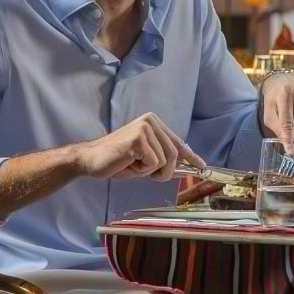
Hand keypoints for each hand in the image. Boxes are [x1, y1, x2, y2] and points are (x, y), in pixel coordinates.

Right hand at [78, 113, 201, 180]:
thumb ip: (164, 157)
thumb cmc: (118, 160)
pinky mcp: (138, 139)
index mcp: (154, 122)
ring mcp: (145, 128)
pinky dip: (142, 171)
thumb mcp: (146, 158)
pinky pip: (153, 164)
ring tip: (133, 164)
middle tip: (144, 173)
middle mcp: (151, 121)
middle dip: (164, 171)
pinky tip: (128, 163)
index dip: (190, 156)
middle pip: (174, 154)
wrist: (91, 160)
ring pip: (165, 161)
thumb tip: (187, 164)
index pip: (177, 142)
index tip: (202, 166)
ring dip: (150, 172)